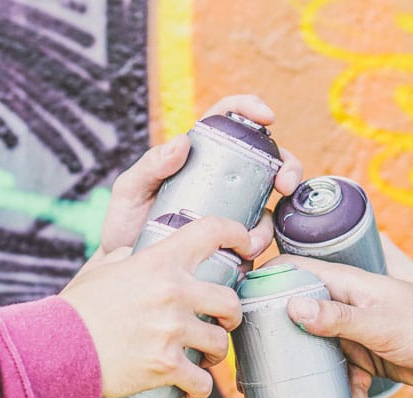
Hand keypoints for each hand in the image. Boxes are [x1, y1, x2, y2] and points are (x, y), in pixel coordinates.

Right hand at [61, 216, 250, 397]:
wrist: (56, 349)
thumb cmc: (75, 310)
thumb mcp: (100, 270)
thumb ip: (124, 256)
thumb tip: (132, 250)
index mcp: (159, 262)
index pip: (212, 231)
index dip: (237, 233)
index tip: (245, 243)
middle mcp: (173, 292)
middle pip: (231, 300)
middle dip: (230, 315)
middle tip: (221, 322)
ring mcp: (172, 331)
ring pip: (220, 344)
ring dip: (214, 353)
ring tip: (202, 357)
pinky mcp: (166, 367)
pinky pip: (202, 383)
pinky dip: (198, 388)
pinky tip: (191, 387)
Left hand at [100, 94, 301, 259]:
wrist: (126, 273)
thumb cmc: (125, 225)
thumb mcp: (130, 191)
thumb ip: (150, 165)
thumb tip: (183, 142)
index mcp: (198, 155)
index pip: (230, 119)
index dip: (251, 109)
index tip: (267, 117)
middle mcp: (222, 180)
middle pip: (268, 160)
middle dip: (288, 166)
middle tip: (284, 183)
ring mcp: (232, 211)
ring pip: (270, 204)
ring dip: (270, 219)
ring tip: (251, 238)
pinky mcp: (233, 242)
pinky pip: (258, 240)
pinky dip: (260, 246)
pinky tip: (245, 255)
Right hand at [269, 255, 412, 387]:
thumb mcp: (383, 323)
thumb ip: (338, 319)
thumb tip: (292, 308)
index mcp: (344, 285)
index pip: (293, 271)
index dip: (264, 283)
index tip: (239, 310)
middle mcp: (342, 306)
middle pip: (296, 322)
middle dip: (279, 353)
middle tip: (258, 382)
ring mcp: (352, 334)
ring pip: (319, 362)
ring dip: (321, 394)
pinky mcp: (366, 358)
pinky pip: (348, 385)